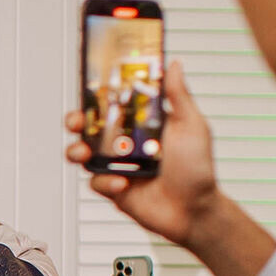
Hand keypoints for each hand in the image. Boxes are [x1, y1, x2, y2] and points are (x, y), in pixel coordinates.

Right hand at [65, 58, 214, 243]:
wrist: (194, 211)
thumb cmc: (198, 169)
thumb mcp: (192, 126)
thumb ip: (178, 96)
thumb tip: (173, 65)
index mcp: (141, 123)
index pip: (114, 103)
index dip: (99, 94)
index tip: (90, 86)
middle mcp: (125, 142)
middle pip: (90, 126)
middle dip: (77, 121)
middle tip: (78, 120)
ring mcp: (117, 165)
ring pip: (83, 153)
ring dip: (77, 150)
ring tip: (85, 152)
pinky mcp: (112, 188)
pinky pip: (96, 181)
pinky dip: (105, 181)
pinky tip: (123, 183)